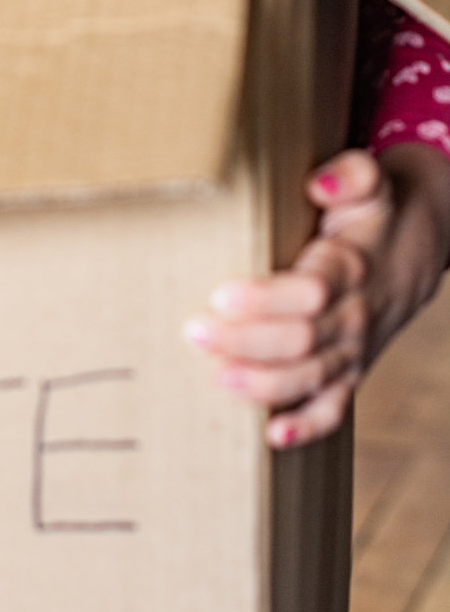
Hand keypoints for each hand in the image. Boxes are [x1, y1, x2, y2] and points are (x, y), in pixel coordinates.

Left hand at [184, 146, 449, 447]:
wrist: (416, 252)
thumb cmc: (373, 213)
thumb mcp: (370, 181)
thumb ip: (350, 174)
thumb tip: (321, 184)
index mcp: (350, 267)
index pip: (311, 292)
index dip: (266, 297)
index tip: (221, 292)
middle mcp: (353, 315)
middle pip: (301, 341)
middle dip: (246, 341)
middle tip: (194, 330)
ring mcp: (353, 350)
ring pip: (310, 378)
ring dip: (262, 384)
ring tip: (215, 376)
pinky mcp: (351, 373)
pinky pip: (334, 410)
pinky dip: (305, 426)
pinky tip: (270, 436)